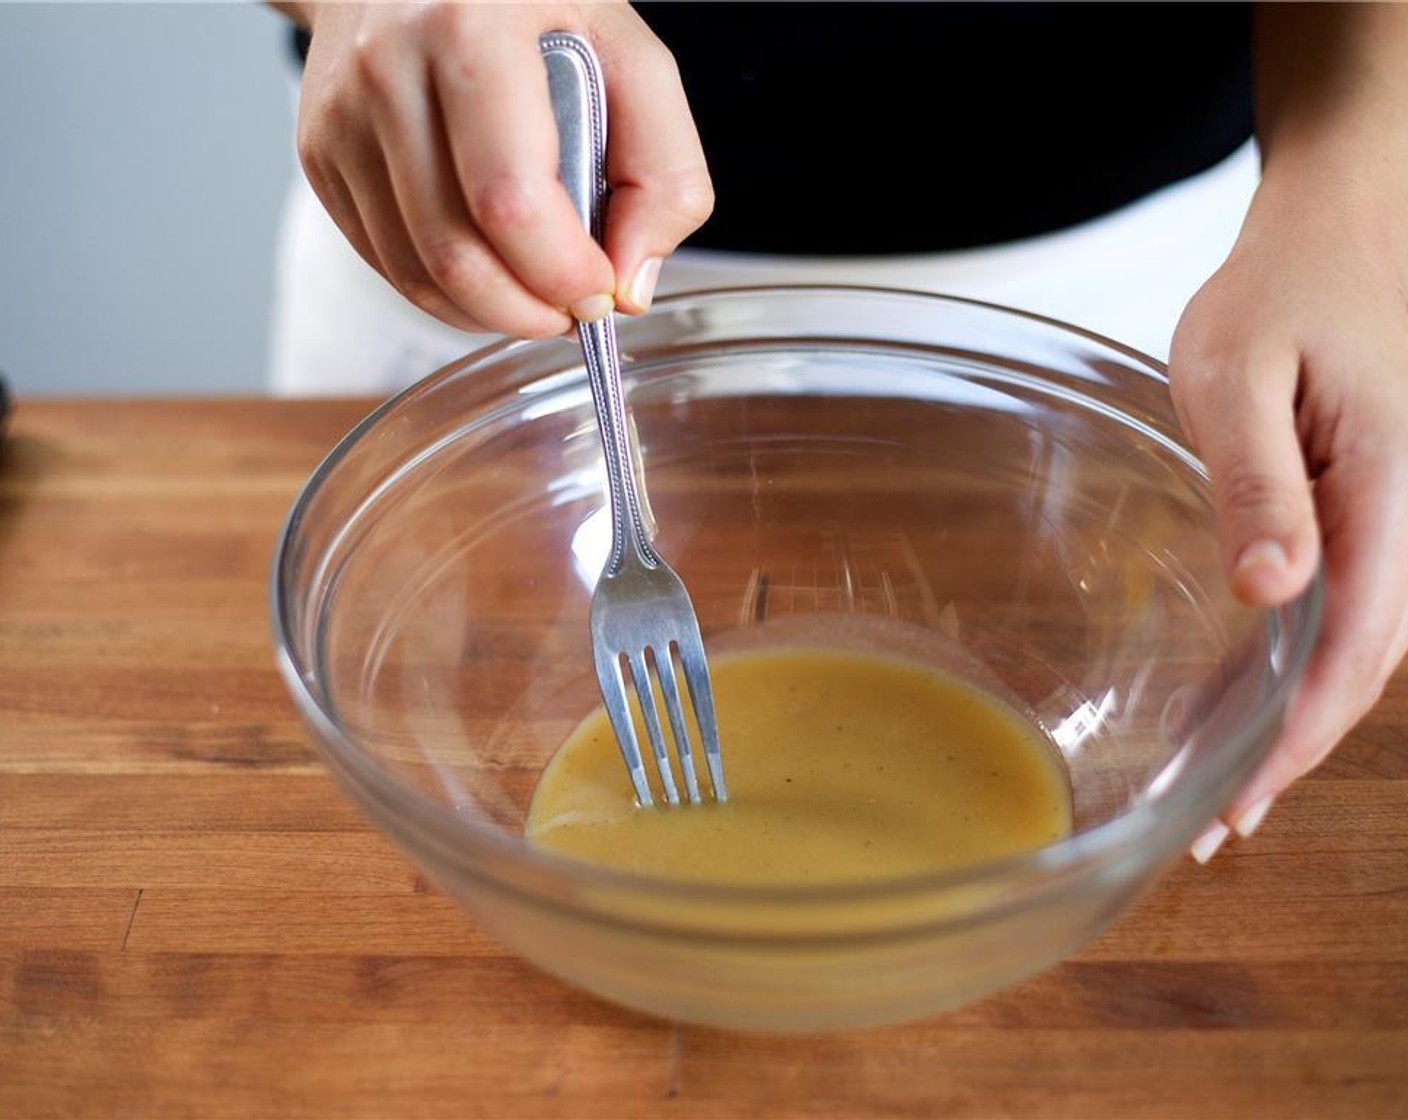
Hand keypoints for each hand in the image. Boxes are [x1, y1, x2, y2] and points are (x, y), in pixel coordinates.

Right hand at [283, 2, 712, 335]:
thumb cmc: (529, 6)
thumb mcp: (629, 56)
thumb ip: (663, 171)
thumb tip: (630, 284)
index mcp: (470, 30)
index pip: (510, 201)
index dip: (563, 274)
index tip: (603, 289)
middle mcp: (389, 70)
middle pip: (455, 255)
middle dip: (529, 312)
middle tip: (573, 310)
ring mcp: (342, 118)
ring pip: (416, 275)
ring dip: (490, 314)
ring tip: (537, 297)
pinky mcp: (320, 154)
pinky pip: (388, 263)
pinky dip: (448, 293)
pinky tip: (490, 271)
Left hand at [1169, 162, 1407, 856]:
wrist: (1342, 231)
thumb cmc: (1285, 287)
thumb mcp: (1239, 373)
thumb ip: (1258, 480)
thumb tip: (1268, 590)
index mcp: (1390, 496)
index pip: (1350, 653)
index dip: (1297, 741)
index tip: (1239, 807)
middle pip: (1361, 669)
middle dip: (1293, 753)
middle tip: (1218, 826)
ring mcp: (1401, 520)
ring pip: (1358, 647)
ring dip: (1297, 719)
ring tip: (1226, 784)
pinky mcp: (1376, 510)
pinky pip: (1349, 606)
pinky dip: (1302, 664)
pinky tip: (1252, 694)